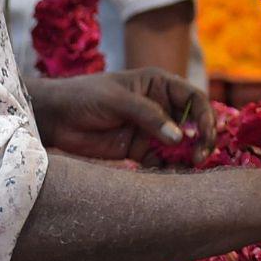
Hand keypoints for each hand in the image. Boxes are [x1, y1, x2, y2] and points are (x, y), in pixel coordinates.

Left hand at [29, 69, 216, 165]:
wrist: (55, 118)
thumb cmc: (85, 97)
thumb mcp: (118, 100)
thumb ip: (149, 115)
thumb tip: (179, 138)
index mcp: (160, 84)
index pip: (194, 98)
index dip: (205, 116)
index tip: (205, 135)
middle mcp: (161, 106)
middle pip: (192, 123)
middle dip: (201, 139)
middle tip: (200, 157)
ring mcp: (151, 129)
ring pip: (180, 144)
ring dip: (187, 156)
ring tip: (189, 168)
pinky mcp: (139, 150)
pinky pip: (161, 160)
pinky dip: (170, 168)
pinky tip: (173, 176)